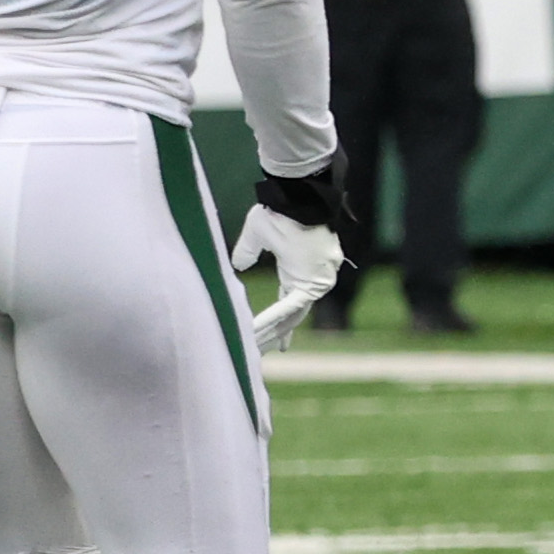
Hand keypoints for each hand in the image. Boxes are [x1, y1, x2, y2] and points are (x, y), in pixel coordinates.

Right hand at [232, 166, 346, 353]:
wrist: (299, 198)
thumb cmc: (282, 210)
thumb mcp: (259, 233)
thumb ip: (248, 251)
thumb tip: (238, 266)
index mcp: (302, 269)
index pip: (292, 303)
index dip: (282, 322)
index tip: (277, 342)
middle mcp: (313, 280)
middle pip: (294, 316)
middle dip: (278, 336)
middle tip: (265, 354)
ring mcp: (316, 284)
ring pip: (290, 317)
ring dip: (268, 333)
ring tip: (252, 349)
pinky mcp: (310, 284)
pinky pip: (287, 307)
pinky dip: (269, 319)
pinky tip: (254, 331)